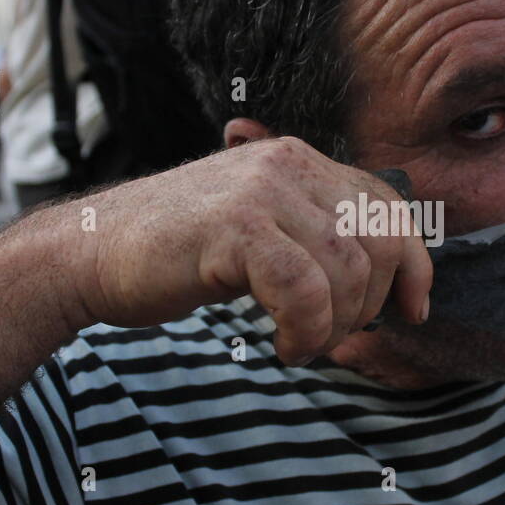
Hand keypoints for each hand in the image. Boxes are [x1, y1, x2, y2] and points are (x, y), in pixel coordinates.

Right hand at [62, 137, 433, 363]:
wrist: (88, 251)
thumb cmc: (176, 253)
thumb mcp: (259, 230)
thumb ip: (313, 236)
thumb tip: (389, 280)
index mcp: (299, 160)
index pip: (387, 205)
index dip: (415, 263)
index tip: (413, 312)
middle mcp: (288, 163)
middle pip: (380, 240)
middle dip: (370, 304)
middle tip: (329, 335)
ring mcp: (261, 190)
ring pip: (349, 268)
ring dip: (335, 325)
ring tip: (299, 343)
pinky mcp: (236, 226)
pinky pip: (306, 288)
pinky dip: (305, 330)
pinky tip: (281, 345)